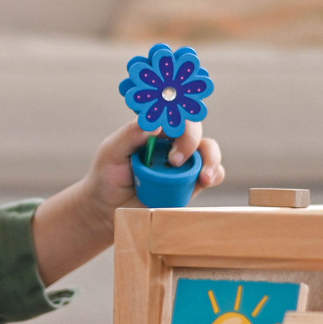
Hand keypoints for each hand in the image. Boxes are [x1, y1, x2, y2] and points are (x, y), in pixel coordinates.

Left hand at [33, 118, 224, 284]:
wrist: (108, 209)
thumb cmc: (107, 176)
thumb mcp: (111, 152)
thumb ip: (130, 135)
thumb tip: (154, 122)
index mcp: (153, 129)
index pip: (172, 113)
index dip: (177, 117)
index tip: (169, 132)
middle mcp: (171, 142)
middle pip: (194, 129)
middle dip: (190, 141)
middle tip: (175, 161)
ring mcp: (183, 162)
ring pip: (208, 149)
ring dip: (210, 158)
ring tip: (202, 175)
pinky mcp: (191, 183)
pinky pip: (213, 174)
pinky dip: (215, 174)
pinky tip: (206, 180)